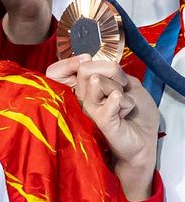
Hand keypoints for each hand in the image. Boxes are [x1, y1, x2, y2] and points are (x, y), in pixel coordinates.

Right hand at [46, 54, 159, 200]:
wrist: (145, 140)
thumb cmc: (136, 113)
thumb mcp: (127, 81)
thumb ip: (110, 70)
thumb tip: (88, 62)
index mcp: (83, 89)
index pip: (55, 72)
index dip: (69, 63)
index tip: (87, 62)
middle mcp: (80, 100)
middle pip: (84, 70)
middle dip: (112, 73)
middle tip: (122, 88)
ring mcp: (89, 110)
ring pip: (98, 82)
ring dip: (121, 89)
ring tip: (124, 104)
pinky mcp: (101, 121)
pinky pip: (111, 99)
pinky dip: (124, 101)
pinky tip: (126, 111)